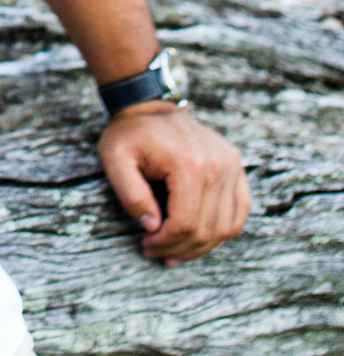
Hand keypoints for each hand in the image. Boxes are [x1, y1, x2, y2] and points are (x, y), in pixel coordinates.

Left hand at [99, 102, 250, 264]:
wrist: (149, 104)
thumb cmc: (129, 133)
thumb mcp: (115, 160)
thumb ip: (131, 195)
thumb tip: (153, 227)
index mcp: (188, 165)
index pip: (186, 224)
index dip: (166, 243)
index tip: (146, 246)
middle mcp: (217, 166)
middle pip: (206, 230)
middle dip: (180, 249)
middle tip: (157, 251)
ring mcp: (231, 165)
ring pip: (226, 227)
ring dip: (202, 246)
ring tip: (176, 249)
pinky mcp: (236, 165)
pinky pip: (240, 210)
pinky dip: (223, 229)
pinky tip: (201, 235)